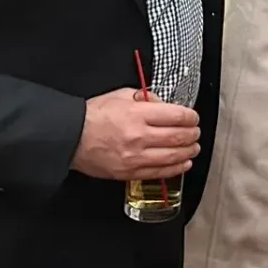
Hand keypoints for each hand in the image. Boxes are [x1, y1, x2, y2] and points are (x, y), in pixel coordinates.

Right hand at [71, 88, 199, 180]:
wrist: (71, 138)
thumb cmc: (93, 116)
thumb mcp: (121, 95)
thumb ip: (146, 98)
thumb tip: (163, 103)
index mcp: (138, 114)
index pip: (176, 116)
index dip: (191, 117)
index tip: (193, 118)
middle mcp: (139, 136)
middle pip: (178, 137)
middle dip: (193, 135)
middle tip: (196, 133)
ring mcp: (135, 157)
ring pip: (172, 157)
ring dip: (188, 152)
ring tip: (193, 148)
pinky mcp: (130, 172)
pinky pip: (159, 172)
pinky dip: (175, 168)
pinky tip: (183, 163)